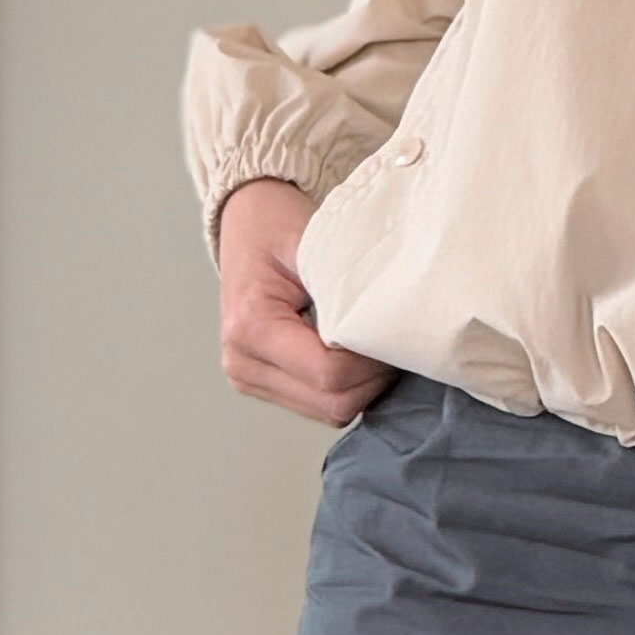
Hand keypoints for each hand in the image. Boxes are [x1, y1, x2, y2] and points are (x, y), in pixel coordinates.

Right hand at [216, 176, 392, 427]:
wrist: (246, 222)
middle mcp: (243, 362)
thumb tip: (389, 322)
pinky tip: (353, 353)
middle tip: (390, 339)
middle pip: (332, 403)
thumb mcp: (314, 241)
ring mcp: (249, 378)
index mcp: (251, 327)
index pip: (330, 373)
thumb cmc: (275, 225)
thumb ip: (347, 284)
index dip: (372, 362)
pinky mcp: (263, 384)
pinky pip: (320, 406)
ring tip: (370, 342)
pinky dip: (347, 386)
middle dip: (372, 378)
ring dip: (362, 385)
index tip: (391, 332)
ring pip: (329, 412)